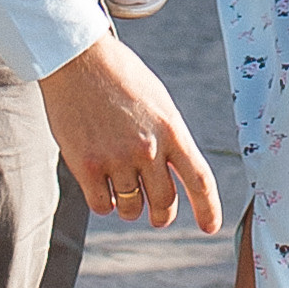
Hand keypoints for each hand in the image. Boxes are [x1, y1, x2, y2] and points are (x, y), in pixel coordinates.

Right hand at [41, 30, 221, 233]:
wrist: (79, 59)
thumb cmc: (121, 78)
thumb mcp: (158, 102)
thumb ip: (169, 139)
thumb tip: (174, 176)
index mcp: (172, 129)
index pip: (199, 179)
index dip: (208, 209)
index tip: (209, 228)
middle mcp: (147, 148)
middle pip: (164, 203)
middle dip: (162, 215)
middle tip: (157, 215)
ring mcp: (115, 158)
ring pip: (131, 209)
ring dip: (130, 207)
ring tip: (124, 191)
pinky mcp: (85, 165)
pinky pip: (103, 205)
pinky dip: (105, 203)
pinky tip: (102, 187)